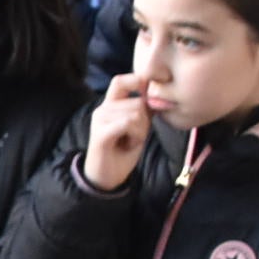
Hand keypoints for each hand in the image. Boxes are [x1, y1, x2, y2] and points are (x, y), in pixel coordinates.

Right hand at [84, 72, 153, 190]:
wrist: (106, 178)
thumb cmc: (122, 152)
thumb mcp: (138, 128)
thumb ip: (144, 112)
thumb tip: (159, 96)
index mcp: (110, 105)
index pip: (121, 80)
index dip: (137, 82)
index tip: (148, 98)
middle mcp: (103, 109)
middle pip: (137, 102)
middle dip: (145, 121)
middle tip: (136, 136)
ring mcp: (100, 120)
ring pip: (135, 114)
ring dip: (141, 131)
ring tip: (131, 141)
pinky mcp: (100, 134)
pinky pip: (127, 123)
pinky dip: (135, 135)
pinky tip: (129, 145)